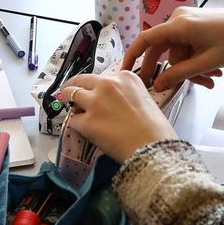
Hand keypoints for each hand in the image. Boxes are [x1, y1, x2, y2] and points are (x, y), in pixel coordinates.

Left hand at [60, 71, 177, 162]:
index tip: (95, 92)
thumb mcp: (144, 99)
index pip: (102, 77)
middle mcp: (107, 84)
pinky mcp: (86, 122)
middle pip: (81, 80)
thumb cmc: (155, 129)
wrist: (152, 148)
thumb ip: (126, 95)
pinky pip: (73, 120)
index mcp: (125, 77)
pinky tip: (85, 132)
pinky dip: (77, 126)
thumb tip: (112, 103)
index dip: (97, 86)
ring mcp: (95, 102)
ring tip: (70, 109)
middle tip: (68, 92)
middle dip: (73, 86)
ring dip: (69, 102)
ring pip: (70, 94)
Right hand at [123, 6, 223, 90]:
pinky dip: (196, 61)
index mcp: (179, 24)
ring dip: (191, 69)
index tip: (124, 72)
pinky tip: (213, 73)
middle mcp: (178, 19)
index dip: (132, 56)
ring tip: (210, 81)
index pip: (146, 40)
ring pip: (178, 52)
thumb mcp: (206, 62)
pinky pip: (187, 46)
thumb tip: (157, 85)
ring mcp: (187, 21)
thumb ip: (180, 74)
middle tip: (165, 90)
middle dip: (172, 71)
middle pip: (162, 49)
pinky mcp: (195, 25)